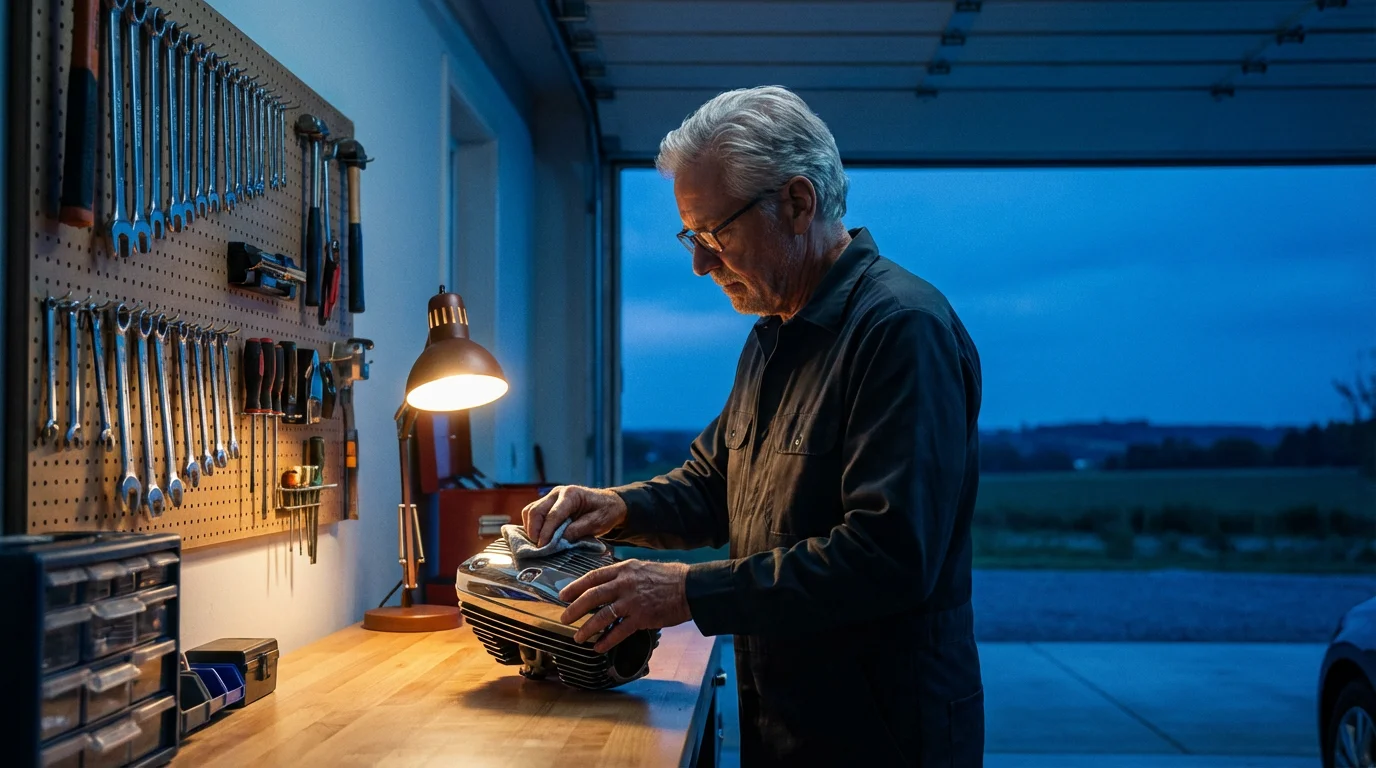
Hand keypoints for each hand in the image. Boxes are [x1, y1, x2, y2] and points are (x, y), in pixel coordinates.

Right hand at [521, 485, 627, 547]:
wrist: (609, 503)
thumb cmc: (605, 512)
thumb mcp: (597, 523)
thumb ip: (578, 530)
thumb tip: (560, 540)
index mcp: (571, 495)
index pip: (553, 515)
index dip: (546, 532)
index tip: (543, 547)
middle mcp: (557, 493)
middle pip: (536, 510)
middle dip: (534, 530)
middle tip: (538, 547)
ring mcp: (551, 497)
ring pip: (530, 510)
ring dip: (531, 528)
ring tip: (538, 543)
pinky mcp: (548, 503)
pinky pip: (533, 512)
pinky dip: (531, 525)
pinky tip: (537, 536)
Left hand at [559, 560, 691, 652]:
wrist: (689, 588)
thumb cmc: (669, 577)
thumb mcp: (642, 568)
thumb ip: (624, 575)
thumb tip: (607, 584)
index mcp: (624, 569)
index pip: (593, 577)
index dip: (575, 586)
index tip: (563, 595)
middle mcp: (625, 584)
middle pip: (592, 596)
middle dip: (575, 608)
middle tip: (564, 618)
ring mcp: (632, 602)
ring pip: (602, 616)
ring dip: (587, 628)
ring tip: (578, 637)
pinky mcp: (641, 618)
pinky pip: (619, 631)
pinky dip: (607, 640)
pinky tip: (599, 647)